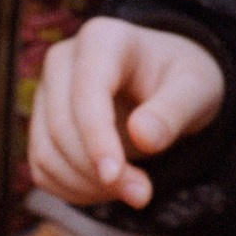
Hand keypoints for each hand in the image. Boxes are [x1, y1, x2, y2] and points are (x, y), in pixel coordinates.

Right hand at [29, 18, 224, 208]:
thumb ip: (174, 112)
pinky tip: (108, 188)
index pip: (86, 95)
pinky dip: (73, 190)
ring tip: (131, 190)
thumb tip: (142, 136)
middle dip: (98, 172)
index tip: (115, 177)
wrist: (166, 85)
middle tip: (142, 195)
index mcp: (102, 39)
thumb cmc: (182, 82)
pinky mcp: (40, 126)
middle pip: (62, 129)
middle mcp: (62, 61)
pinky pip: (43, 170)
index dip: (97, 140)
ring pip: (46, 154)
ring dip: (86, 186)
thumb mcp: (196, 90)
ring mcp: (45, 94)